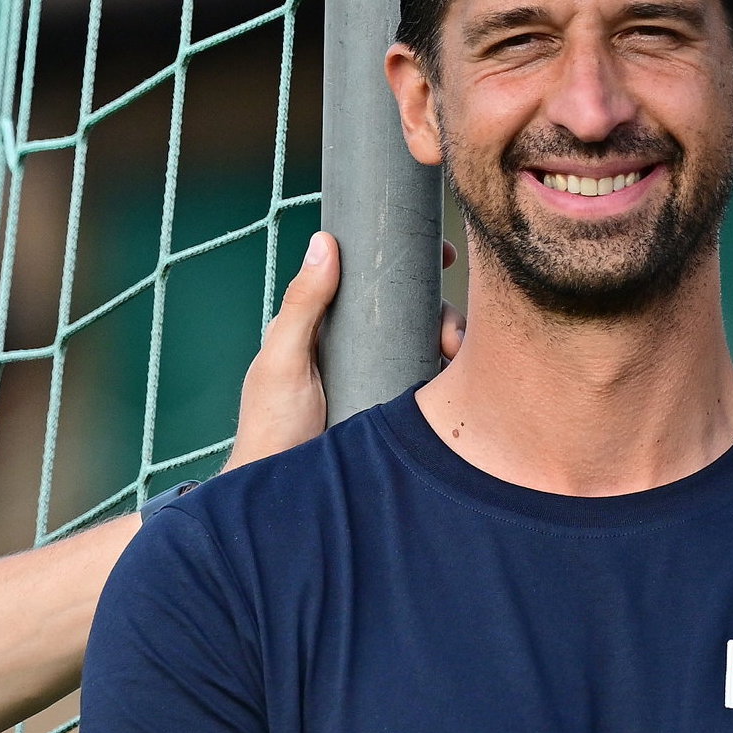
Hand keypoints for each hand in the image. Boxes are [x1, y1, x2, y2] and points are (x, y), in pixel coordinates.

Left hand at [225, 232, 465, 469]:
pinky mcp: (394, 407)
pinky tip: (460, 377)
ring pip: (425, 343)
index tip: (443, 255)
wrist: (284, 491)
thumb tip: (325, 241)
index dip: (408, 263)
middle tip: (453, 330)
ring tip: (456, 354)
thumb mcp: (283, 357)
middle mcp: (357, 344)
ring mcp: (378, 375)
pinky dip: (447, 374)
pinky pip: (428, 381)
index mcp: (327, 323)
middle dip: (441, 311)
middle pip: (409, 311)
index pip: (371, 280)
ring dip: (450, 340)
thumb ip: (302, 304)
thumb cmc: (272, 422)